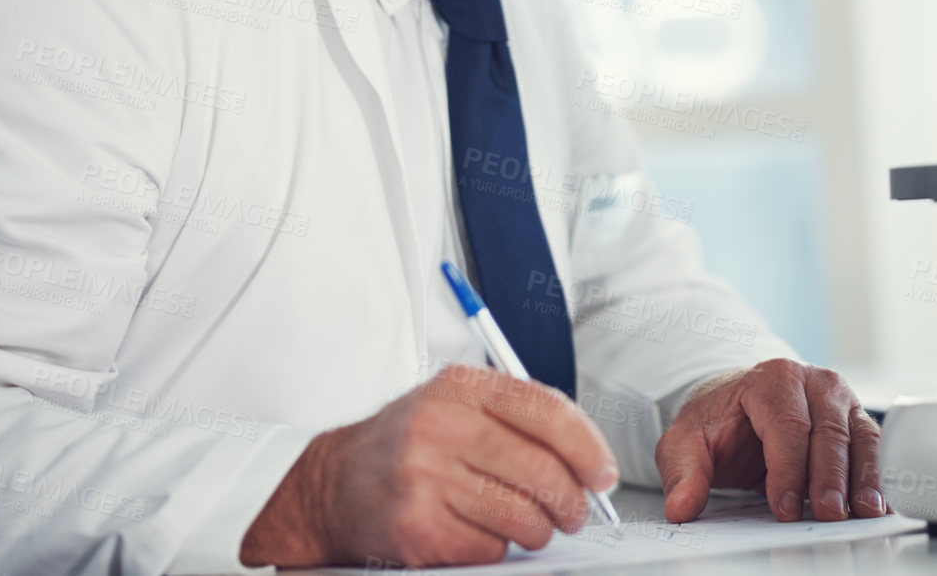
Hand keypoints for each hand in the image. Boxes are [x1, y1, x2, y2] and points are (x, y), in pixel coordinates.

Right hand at [240, 363, 619, 567]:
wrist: (333, 486)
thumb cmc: (406, 444)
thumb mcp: (454, 405)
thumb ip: (515, 418)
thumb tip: (587, 457)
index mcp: (460, 388)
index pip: (547, 411)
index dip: (587, 447)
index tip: (603, 473)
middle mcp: (441, 426)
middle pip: (542, 469)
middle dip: (571, 501)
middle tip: (575, 512)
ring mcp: (427, 478)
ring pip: (522, 515)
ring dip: (540, 530)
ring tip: (534, 526)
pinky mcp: (418, 527)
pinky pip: (490, 547)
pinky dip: (499, 548)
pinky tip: (485, 533)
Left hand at [654, 359, 884, 524]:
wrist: (737, 405)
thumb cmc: (718, 421)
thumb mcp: (686, 442)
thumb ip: (684, 473)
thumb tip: (681, 507)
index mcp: (770, 379)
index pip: (787, 424)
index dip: (788, 469)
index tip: (784, 507)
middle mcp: (811, 381)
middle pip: (827, 430)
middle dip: (829, 477)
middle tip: (828, 514)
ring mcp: (838, 398)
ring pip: (858, 436)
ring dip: (862, 477)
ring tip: (863, 511)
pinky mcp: (854, 418)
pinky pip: (871, 445)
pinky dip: (875, 475)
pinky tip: (877, 503)